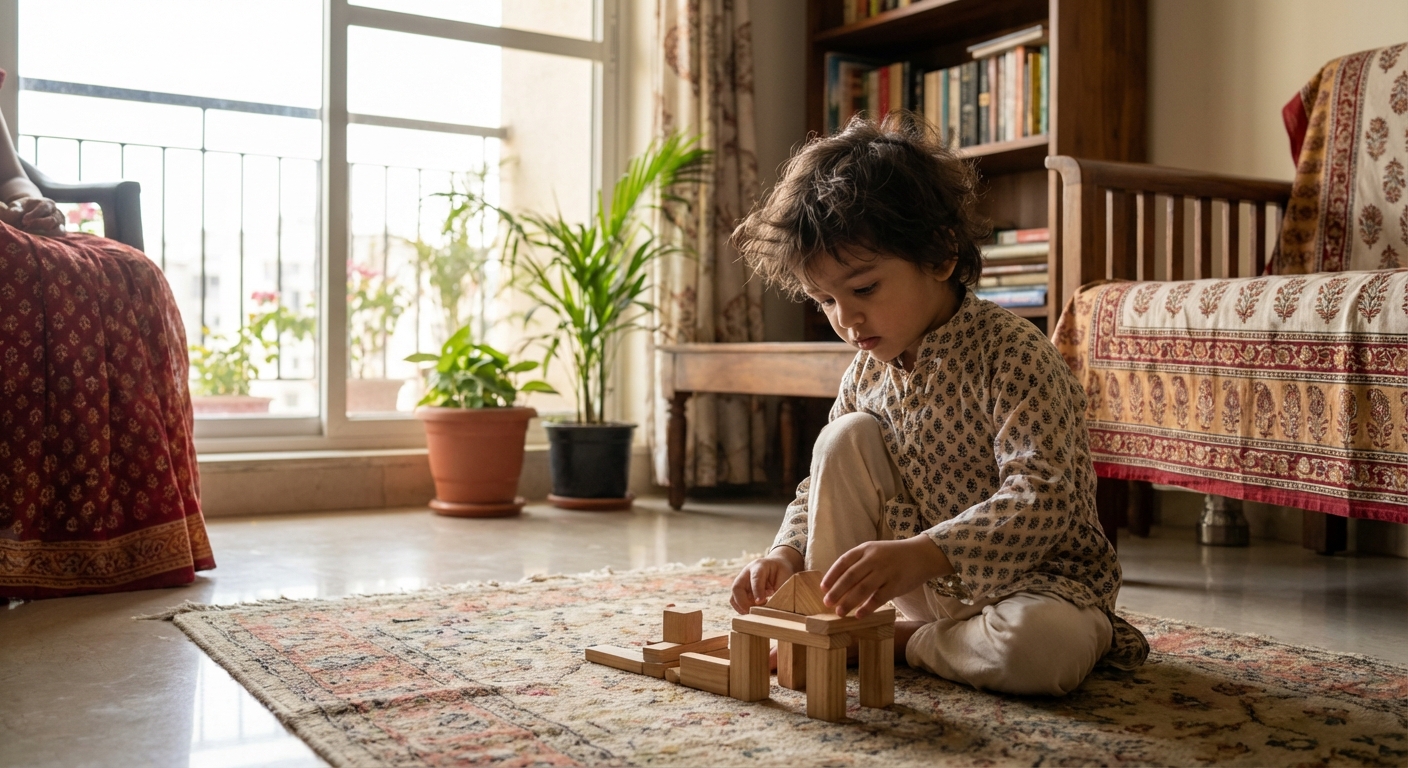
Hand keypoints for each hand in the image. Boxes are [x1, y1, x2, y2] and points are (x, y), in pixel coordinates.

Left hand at [5, 196, 64, 235]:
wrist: (31, 215)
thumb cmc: (23, 210)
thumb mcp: (17, 206)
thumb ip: (15, 209)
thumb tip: (16, 212)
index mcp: (47, 204)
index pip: (44, 208)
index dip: (34, 215)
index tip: (24, 221)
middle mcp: (57, 213)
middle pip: (52, 221)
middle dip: (38, 226)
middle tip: (25, 229)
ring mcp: (61, 224)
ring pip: (57, 231)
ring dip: (43, 235)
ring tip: (31, 235)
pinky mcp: (61, 233)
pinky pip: (59, 238)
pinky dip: (49, 240)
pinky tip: (38, 240)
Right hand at [730, 546, 802, 613]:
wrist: (775, 565)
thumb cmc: (781, 572)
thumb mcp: (785, 578)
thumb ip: (780, 590)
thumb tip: (773, 607)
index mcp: (760, 566)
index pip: (755, 578)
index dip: (757, 591)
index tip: (760, 602)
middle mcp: (747, 572)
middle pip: (737, 587)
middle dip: (743, 603)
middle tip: (755, 612)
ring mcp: (741, 582)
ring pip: (733, 597)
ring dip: (742, 608)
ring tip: (756, 612)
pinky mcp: (740, 591)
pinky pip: (735, 602)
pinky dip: (742, 609)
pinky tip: (754, 610)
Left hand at [820, 535, 952, 617]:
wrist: (922, 555)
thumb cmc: (893, 556)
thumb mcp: (874, 551)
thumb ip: (859, 563)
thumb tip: (837, 584)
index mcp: (866, 549)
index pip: (843, 562)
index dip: (832, 575)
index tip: (823, 588)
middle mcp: (874, 559)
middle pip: (850, 576)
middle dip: (837, 591)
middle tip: (827, 603)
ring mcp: (885, 571)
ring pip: (863, 588)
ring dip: (849, 602)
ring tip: (839, 612)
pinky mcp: (896, 584)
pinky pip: (879, 598)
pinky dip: (867, 608)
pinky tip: (859, 615)